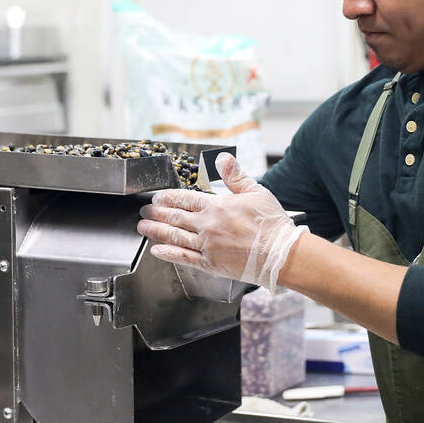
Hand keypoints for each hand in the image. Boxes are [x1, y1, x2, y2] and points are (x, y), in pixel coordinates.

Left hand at [137, 152, 306, 291]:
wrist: (280, 255)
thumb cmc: (271, 225)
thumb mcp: (256, 192)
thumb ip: (235, 176)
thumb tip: (222, 158)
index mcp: (217, 206)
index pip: (185, 199)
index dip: (168, 198)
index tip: (157, 197)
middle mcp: (207, 226)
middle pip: (175, 218)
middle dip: (156, 214)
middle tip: (144, 212)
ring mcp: (207, 246)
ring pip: (174, 237)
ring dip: (156, 231)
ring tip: (143, 228)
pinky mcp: (210, 264)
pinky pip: (184, 258)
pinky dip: (168, 253)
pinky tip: (157, 250)